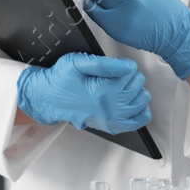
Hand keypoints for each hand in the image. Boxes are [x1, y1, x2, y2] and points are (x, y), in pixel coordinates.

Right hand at [16, 53, 151, 132]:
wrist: (48, 98)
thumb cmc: (61, 79)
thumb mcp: (78, 62)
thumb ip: (105, 64)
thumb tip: (129, 67)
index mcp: (102, 92)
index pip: (132, 72)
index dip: (124, 65)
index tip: (114, 67)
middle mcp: (109, 109)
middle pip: (138, 85)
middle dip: (130, 77)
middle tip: (114, 76)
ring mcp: (111, 120)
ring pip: (142, 100)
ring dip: (135, 90)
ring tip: (121, 87)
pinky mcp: (111, 126)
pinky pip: (139, 120)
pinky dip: (141, 110)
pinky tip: (131, 102)